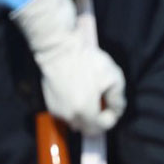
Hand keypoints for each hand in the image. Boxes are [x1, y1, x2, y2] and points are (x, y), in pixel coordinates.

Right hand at [11, 0, 125, 134]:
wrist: (53, 38)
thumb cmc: (83, 55)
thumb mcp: (111, 73)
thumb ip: (118, 96)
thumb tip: (115, 105)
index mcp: (85, 113)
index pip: (104, 126)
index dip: (112, 110)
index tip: (112, 95)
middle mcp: (68, 114)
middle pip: (88, 122)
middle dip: (97, 107)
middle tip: (102, 87)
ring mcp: (54, 104)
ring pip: (75, 112)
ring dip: (84, 100)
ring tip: (87, 78)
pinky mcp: (45, 91)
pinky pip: (63, 100)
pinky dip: (70, 92)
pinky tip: (73, 76)